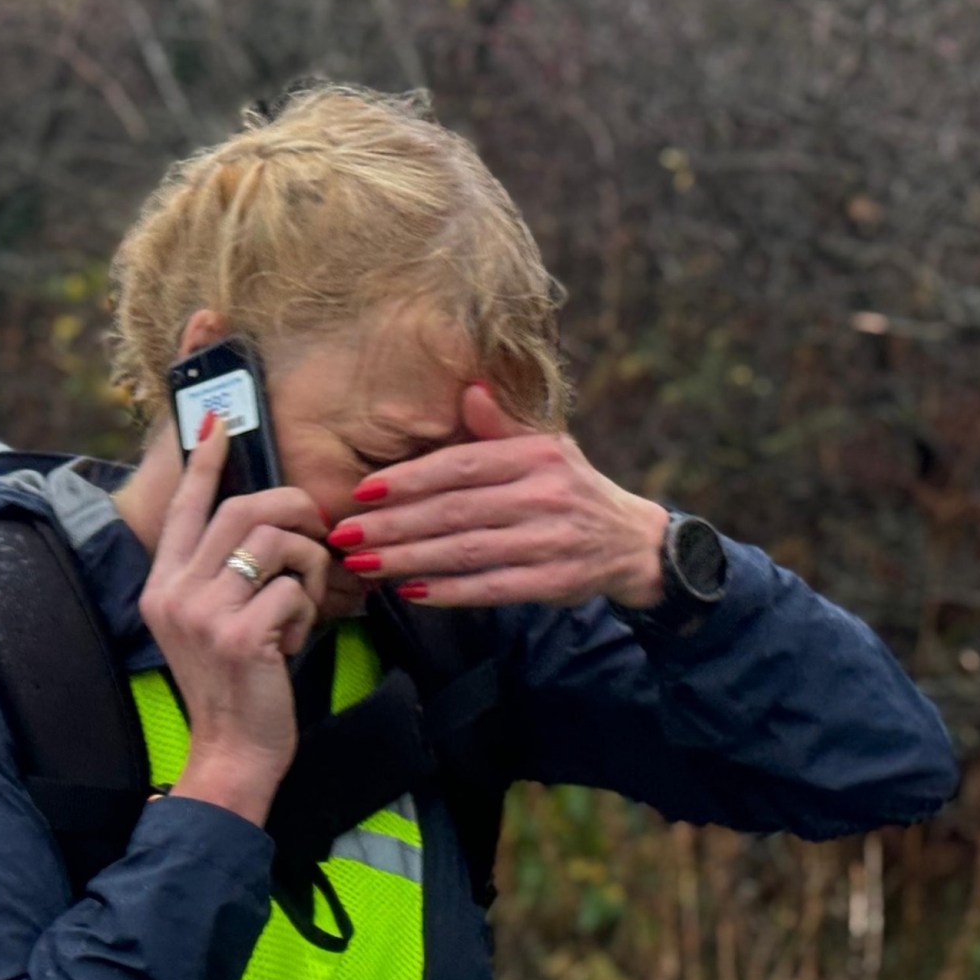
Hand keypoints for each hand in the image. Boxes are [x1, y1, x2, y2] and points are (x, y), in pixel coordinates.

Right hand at [137, 413, 331, 823]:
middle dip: (293, 508)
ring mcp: (203, 612)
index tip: (219, 423)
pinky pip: (293, 589)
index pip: (186, 508)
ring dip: (308, 566)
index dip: (206, 463)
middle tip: (318, 531)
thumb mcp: (212, 623)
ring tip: (306, 603)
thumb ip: (224, 575)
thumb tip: (267, 522)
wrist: (231, 751)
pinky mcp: (238, 634)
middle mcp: (174, 592)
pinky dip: (308, 612)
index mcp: (164, 585)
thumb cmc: (235, 685)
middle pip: (242, 509)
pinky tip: (293, 643)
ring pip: (274, 542)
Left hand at [328, 383, 668, 608]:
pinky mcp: (554, 582)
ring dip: (410, 559)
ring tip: (365, 564)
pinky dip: (449, 591)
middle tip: (347, 534)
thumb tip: (469, 389)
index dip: (409, 479)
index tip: (363, 492)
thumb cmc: (573, 488)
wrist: (633, 542)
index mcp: (536, 456)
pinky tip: (411, 590)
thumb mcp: (547, 446)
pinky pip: (491, 588)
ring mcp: (550, 541)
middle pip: (455, 511)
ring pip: (466, 551)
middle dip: (394, 524)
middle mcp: (544, 495)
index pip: (461, 465)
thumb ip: (501, 424)